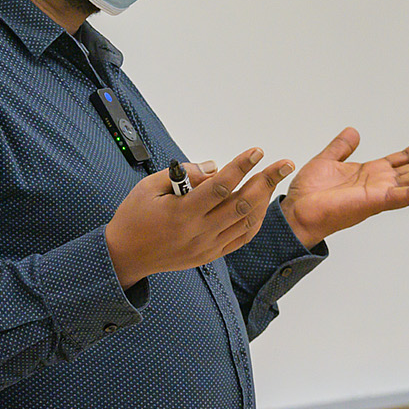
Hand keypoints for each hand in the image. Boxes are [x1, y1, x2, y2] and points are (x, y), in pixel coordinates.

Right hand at [104, 148, 295, 288]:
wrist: (125, 256)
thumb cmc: (134, 217)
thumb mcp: (148, 187)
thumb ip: (184, 175)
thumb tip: (216, 167)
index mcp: (182, 213)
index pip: (220, 187)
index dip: (241, 167)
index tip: (256, 152)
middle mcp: (198, 232)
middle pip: (242, 204)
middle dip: (266, 181)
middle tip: (283, 164)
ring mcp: (207, 246)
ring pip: (246, 221)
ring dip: (264, 199)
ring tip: (273, 179)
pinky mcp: (211, 255)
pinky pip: (241, 237)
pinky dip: (255, 220)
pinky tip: (261, 204)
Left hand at [280, 127, 408, 247]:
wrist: (296, 212)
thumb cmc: (309, 194)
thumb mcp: (327, 160)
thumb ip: (341, 147)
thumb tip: (353, 131)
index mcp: (374, 173)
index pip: (407, 158)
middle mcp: (383, 184)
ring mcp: (383, 194)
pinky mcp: (378, 202)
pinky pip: (408, 195)